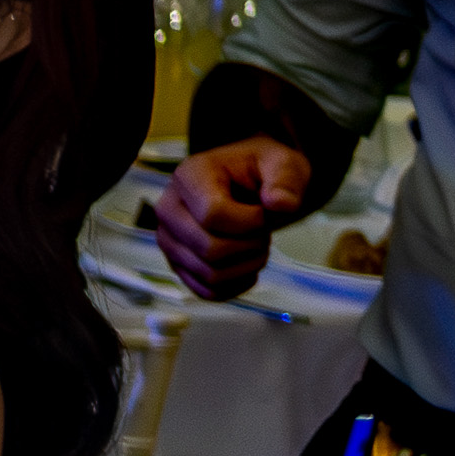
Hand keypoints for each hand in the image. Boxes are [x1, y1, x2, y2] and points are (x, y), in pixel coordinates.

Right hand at [149, 134, 311, 300]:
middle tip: (264, 232)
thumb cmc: (260, 171)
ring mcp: (169, 241)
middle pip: (210, 249)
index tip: (267, 212)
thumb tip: (281, 204)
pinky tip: (248, 264)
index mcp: (189, 177)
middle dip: (252, 246)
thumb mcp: (280, 163)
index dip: (252, 221)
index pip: (213, 214)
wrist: (243, 183)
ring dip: (248, 266)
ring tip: (257, 246)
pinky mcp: (177, 265)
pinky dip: (237, 285)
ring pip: (211, 275)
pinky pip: (208, 292)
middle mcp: (168, 210)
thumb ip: (286, 180)